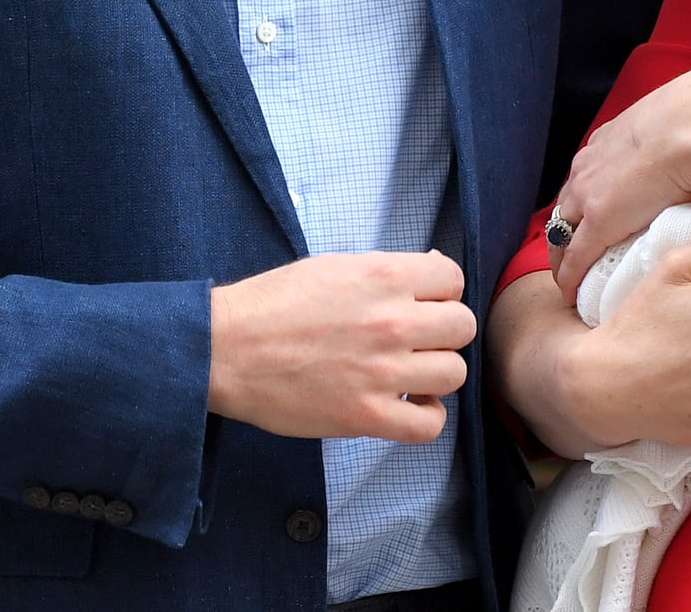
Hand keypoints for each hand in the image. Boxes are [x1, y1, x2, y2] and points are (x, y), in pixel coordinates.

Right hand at [207, 250, 474, 441]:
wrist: (227, 350)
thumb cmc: (273, 303)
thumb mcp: (334, 266)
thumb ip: (384, 272)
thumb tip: (429, 271)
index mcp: (384, 276)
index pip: (454, 279)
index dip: (441, 292)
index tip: (423, 303)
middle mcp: (392, 321)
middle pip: (463, 326)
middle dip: (444, 331)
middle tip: (418, 339)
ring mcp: (383, 371)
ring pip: (455, 373)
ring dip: (437, 373)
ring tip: (411, 373)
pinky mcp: (367, 416)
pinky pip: (431, 425)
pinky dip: (426, 417)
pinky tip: (406, 404)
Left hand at [549, 68, 690, 303]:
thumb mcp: (672, 127)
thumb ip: (671, 142)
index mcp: (608, 142)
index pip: (586, 176)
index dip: (585, 200)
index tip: (589, 217)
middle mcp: (589, 166)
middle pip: (567, 203)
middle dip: (567, 227)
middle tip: (572, 251)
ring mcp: (589, 194)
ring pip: (561, 230)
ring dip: (564, 252)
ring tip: (570, 275)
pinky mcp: (598, 224)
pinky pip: (573, 257)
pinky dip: (569, 275)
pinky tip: (570, 293)